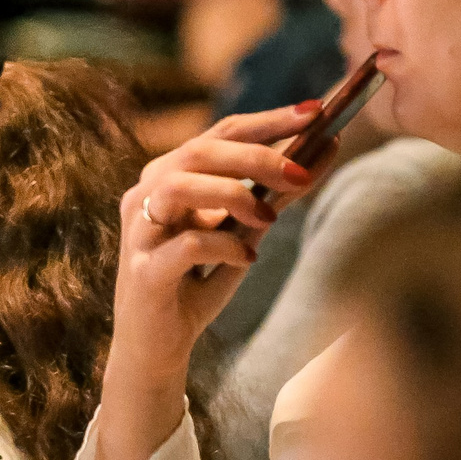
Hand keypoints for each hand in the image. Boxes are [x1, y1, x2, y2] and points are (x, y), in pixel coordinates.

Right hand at [85, 104, 318, 459]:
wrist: (157, 347)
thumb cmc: (196, 285)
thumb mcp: (242, 234)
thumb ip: (273, 196)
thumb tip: (321, 154)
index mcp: (169, 176)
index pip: (219, 133)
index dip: (267, 120)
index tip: (315, 112)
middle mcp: (147, 194)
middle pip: (200, 151)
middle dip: (257, 156)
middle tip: (303, 171)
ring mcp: (139, 231)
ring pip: (180, 186)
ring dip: (233, 195)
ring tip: (269, 219)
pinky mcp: (143, 271)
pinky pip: (186, 244)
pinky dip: (224, 246)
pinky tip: (246, 258)